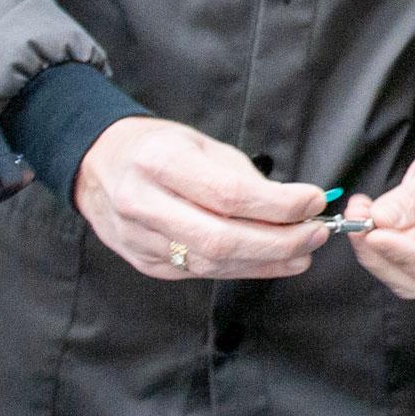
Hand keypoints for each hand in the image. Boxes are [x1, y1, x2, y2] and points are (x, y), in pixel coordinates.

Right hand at [74, 116, 329, 281]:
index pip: (228, 194)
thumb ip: (242, 176)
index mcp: (160, 162)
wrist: (96, 165)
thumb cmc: (156, 147)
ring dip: (267, 262)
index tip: (314, 201)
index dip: (278, 204)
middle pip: (222, 239)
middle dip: (280, 242)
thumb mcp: (199, 143)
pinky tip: (272, 262)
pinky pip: (201, 272)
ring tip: (304, 252)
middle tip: (318, 234)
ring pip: (213, 263)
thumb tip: (295, 205)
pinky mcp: (144, 264)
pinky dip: (243, 269)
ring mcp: (140, 240)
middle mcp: (144, 204)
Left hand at [348, 99, 414, 299]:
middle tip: (357, 218)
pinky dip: (373, 240)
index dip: (407, 256)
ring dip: (372, 248)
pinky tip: (363, 215)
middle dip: (382, 253)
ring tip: (358, 211)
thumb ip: (414, 197)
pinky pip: (394, 260)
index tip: (376, 235)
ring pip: (401, 275)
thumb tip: (380, 219)